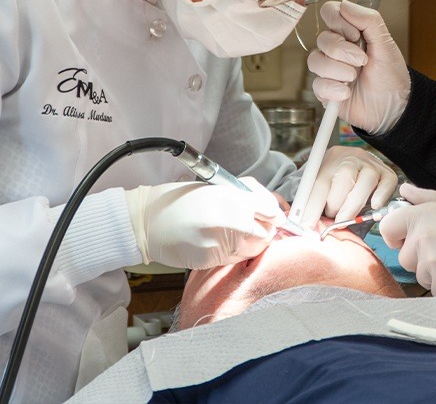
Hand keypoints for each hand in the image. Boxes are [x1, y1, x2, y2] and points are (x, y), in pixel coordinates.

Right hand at [125, 178, 282, 268]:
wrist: (147, 221)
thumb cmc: (180, 200)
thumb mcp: (217, 186)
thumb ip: (246, 195)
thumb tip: (272, 208)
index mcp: (226, 197)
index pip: (267, 210)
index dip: (275, 214)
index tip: (276, 215)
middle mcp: (223, 221)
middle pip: (264, 233)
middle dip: (267, 230)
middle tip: (260, 224)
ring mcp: (215, 243)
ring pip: (252, 249)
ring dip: (252, 242)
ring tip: (238, 232)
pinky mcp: (208, 260)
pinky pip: (234, 259)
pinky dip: (235, 252)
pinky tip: (224, 242)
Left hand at [300, 145, 397, 227]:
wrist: (356, 164)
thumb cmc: (336, 182)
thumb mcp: (321, 185)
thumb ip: (314, 202)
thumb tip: (307, 224)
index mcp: (330, 161)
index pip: (320, 183)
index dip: (313, 206)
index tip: (307, 225)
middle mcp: (351, 158)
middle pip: (345, 176)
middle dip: (336, 203)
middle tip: (332, 220)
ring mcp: (371, 164)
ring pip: (366, 180)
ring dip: (354, 204)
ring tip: (346, 219)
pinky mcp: (387, 172)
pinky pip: (388, 183)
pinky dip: (381, 196)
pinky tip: (374, 206)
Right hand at [308, 0, 409, 133]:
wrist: (394, 107)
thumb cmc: (391, 75)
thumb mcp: (386, 44)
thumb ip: (369, 20)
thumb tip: (344, 4)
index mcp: (349, 33)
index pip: (329, 13)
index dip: (338, 22)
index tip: (356, 35)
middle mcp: (335, 49)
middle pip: (322, 38)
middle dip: (343, 51)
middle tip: (363, 61)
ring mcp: (329, 70)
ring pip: (315, 60)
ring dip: (338, 70)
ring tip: (355, 78)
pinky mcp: (325, 91)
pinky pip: (317, 85)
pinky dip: (333, 89)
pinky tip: (347, 93)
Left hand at [379, 183, 435, 321]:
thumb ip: (425, 198)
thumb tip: (405, 190)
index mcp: (426, 215)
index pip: (389, 227)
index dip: (395, 236)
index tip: (404, 240)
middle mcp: (425, 237)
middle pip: (403, 256)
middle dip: (419, 258)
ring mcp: (432, 263)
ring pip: (418, 275)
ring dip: (433, 273)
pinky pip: (432, 290)